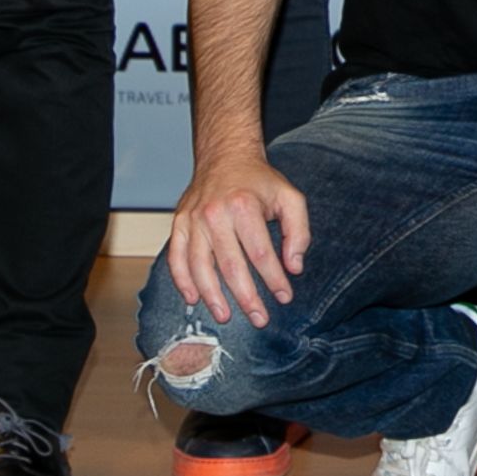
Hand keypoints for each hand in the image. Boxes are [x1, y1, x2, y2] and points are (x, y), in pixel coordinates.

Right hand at [164, 146, 309, 327]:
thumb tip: (294, 266)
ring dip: (213, 296)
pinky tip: (194, 298)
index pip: (260, 253)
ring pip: (200, 267)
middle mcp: (215, 215)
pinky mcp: (179, 224)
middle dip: (247, 297)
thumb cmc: (259, 182)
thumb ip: (299, 231)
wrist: (225, 157)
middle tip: (260, 319)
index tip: (284, 297)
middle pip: (231, 266)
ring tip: (226, 316)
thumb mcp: (290, 197)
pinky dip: (183, 281)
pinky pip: (177, 258)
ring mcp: (193, 220)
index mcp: (244, 207)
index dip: (274, 279)